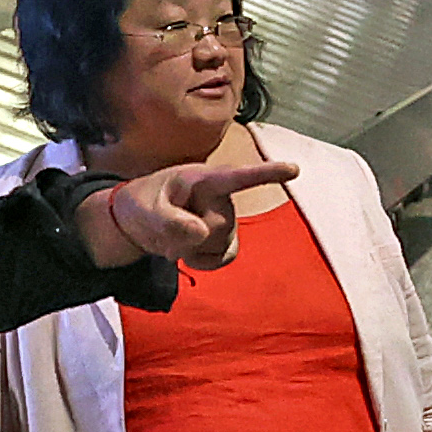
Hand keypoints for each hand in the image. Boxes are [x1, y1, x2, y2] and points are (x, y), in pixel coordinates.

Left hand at [87, 158, 300, 271]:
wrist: (139, 222)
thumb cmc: (143, 205)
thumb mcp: (146, 210)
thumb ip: (169, 220)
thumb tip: (201, 232)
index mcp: (202, 179)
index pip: (238, 177)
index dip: (267, 173)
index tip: (293, 169)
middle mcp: (221, 197)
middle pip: (219, 225)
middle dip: (190, 235)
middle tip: (164, 230)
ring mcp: (226, 219)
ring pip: (220, 244)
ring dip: (193, 248)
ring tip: (174, 237)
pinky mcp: (226, 240)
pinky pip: (226, 258)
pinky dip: (206, 262)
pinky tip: (190, 253)